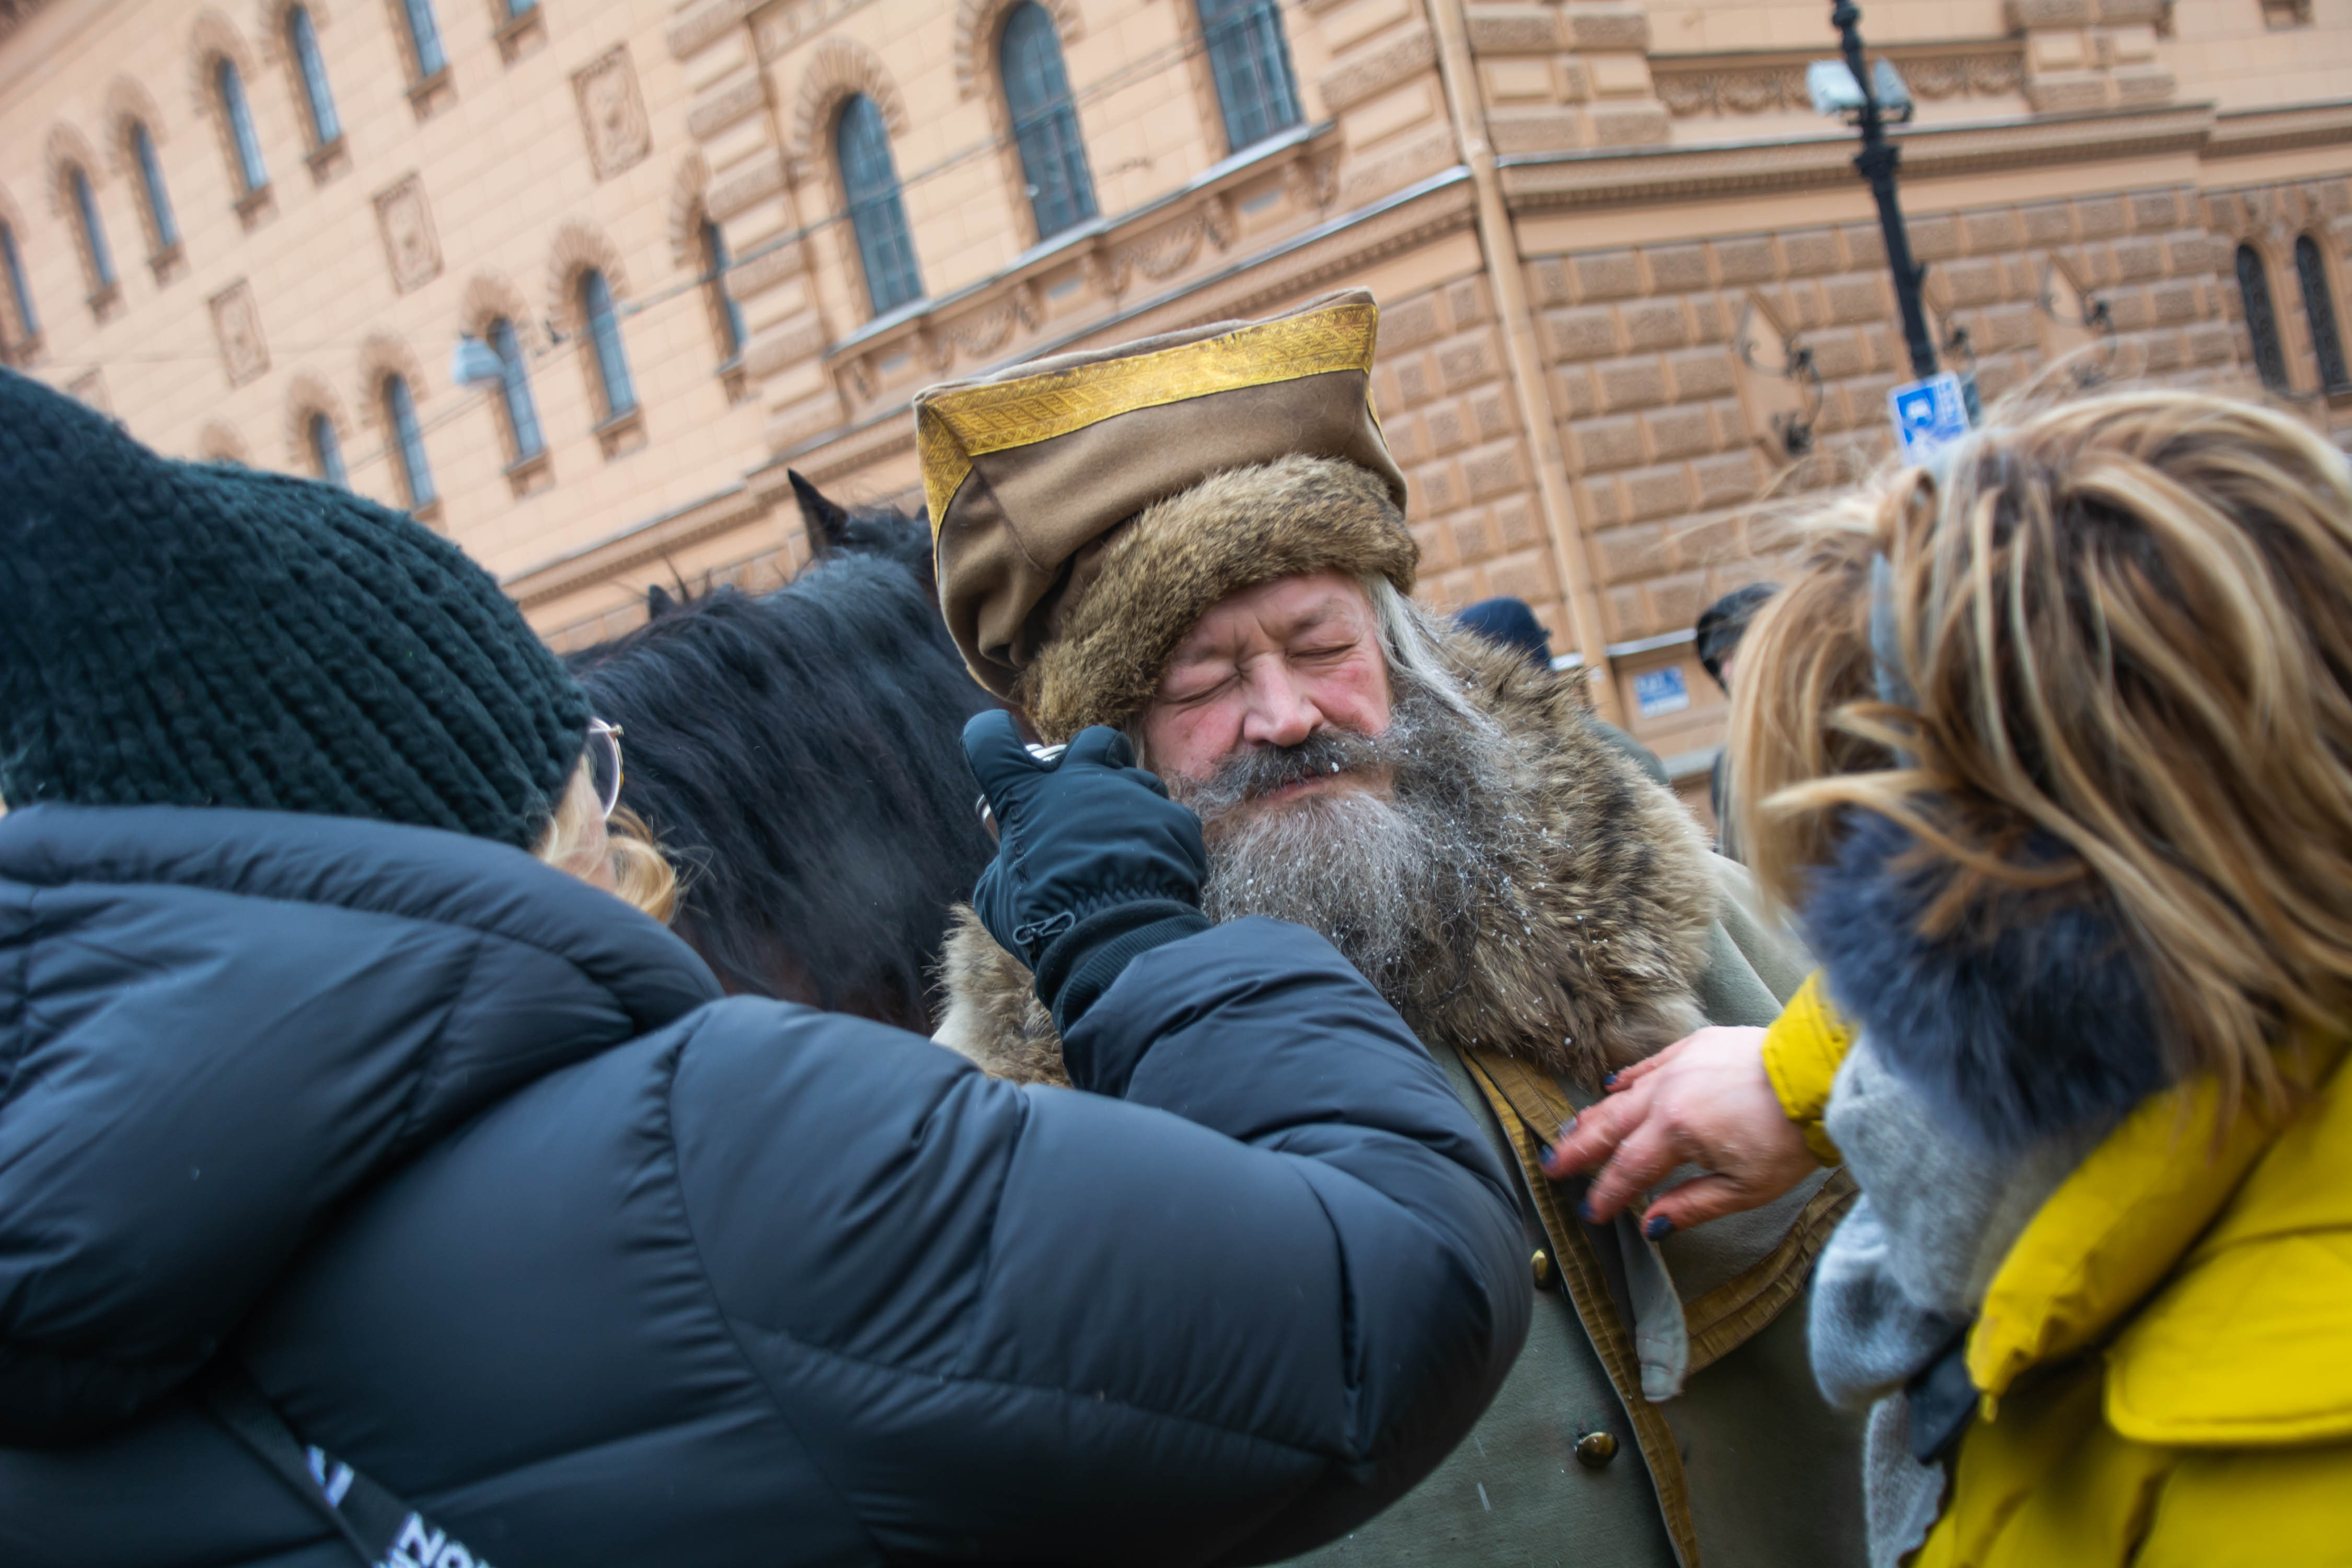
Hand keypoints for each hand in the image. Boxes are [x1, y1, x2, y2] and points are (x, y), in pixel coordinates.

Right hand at [963, 712, 1208, 1029]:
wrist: (1114, 935)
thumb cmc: (1044, 919)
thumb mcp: (1000, 899)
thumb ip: (1005, 868)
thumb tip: (1008, 867)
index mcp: (1026, 796)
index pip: (990, 742)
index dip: (989, 737)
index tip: (994, 743)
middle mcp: (1081, 781)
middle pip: (1091, 740)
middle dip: (1092, 758)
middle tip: (1090, 790)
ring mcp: (1131, 794)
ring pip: (1137, 781)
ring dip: (1130, 807)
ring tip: (1126, 846)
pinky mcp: (1172, 817)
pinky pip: (1168, 820)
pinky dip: (1161, 842)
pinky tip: (1154, 871)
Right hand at [1538, 1027, 1817, 1236]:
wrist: (1818, 1076)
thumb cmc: (1789, 1136)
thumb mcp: (1745, 1189)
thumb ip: (1692, 1205)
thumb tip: (1653, 1225)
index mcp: (1677, 1131)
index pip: (1629, 1169)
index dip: (1607, 1193)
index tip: (1592, 1211)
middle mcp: (1667, 1094)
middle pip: (1611, 1127)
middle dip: (1579, 1150)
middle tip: (1553, 1165)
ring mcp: (1679, 1065)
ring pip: (1624, 1095)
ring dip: (1595, 1117)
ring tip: (1571, 1131)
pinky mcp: (1696, 1046)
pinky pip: (1649, 1065)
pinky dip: (1628, 1080)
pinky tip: (1612, 1087)